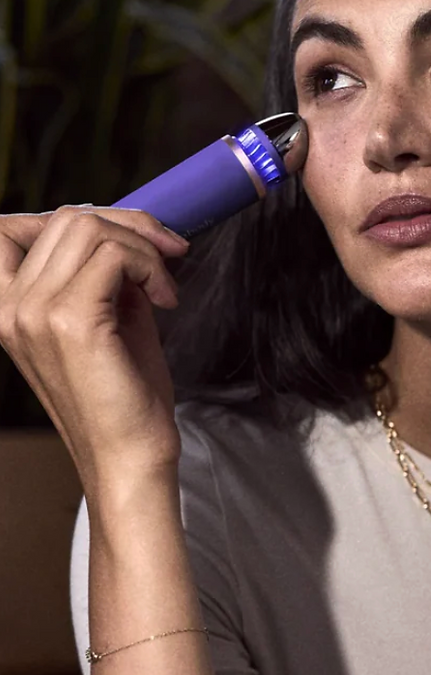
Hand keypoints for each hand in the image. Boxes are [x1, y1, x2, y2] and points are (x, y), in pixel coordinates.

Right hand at [0, 206, 191, 493]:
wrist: (130, 456)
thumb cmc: (124, 395)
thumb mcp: (107, 318)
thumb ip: (102, 274)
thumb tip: (127, 231)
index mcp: (7, 307)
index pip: (13, 226)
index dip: (81, 217)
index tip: (132, 239)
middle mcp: (9, 307)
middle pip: (66, 218)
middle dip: (130, 225)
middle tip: (169, 255)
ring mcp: (34, 313)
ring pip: (89, 228)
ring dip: (143, 246)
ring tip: (165, 285)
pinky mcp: (70, 321)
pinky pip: (115, 254)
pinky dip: (151, 265)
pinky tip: (166, 299)